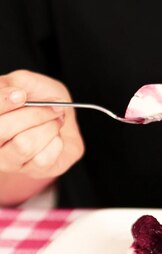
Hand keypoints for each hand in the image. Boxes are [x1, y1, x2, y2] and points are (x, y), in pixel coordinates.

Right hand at [0, 69, 84, 184]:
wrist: (64, 114)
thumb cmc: (40, 97)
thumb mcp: (24, 82)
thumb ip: (12, 84)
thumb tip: (14, 95)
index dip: (2, 103)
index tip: (21, 95)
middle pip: (3, 130)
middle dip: (35, 113)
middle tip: (53, 106)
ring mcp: (9, 161)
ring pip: (24, 145)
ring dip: (49, 128)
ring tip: (55, 122)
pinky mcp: (33, 172)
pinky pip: (43, 159)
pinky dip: (57, 143)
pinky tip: (56, 139)